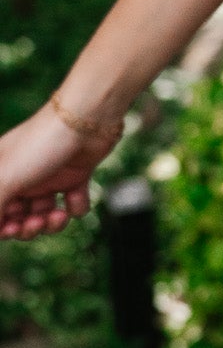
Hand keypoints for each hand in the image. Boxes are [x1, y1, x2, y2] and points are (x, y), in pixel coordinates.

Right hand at [0, 101, 121, 239]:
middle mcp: (23, 175)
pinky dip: (77, 205)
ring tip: (60, 216)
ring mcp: (50, 176)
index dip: (2, 226)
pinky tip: (76, 195)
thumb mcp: (6, 177)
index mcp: (1, 172)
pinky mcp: (76, 175)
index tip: (11, 229)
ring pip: (46, 215)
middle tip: (37, 223)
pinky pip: (74, 203)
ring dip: (52, 222)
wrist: (88, 118)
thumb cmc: (41, 143)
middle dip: (27, 227)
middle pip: (19, 217)